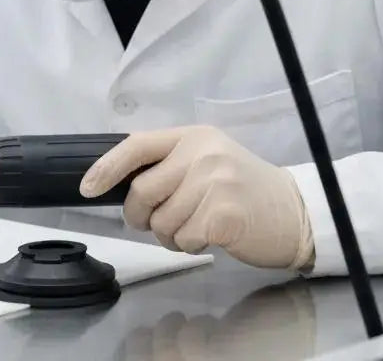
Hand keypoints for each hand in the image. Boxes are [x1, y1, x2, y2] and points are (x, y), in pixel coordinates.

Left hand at [78, 125, 312, 269]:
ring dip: (173, 235)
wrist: (296, 212)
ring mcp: (216, 182)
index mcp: (194, 136)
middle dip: (144, 216)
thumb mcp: (209, 161)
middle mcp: (204, 153)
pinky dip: (193, 245)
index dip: (106, 167)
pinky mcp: (225, 214)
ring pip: (162, 222)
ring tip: (199, 226)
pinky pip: (184, 239)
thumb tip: (118, 182)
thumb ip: (171, 165)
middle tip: (165, 222)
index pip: (138, 145)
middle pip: (142, 191)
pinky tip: (214, 236)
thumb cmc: (246, 191)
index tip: (87, 187)